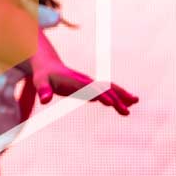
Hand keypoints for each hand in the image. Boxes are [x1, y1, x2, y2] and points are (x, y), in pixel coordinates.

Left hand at [19, 63, 138, 117]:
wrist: (48, 65)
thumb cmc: (43, 75)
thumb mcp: (40, 82)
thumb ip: (43, 90)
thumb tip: (44, 100)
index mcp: (75, 81)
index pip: (90, 88)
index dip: (99, 95)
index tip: (111, 103)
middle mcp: (86, 81)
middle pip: (104, 88)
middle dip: (117, 98)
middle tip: (128, 111)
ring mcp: (89, 84)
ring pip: (109, 89)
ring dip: (122, 96)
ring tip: (136, 101)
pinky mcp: (89, 88)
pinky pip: (106, 92)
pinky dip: (117, 97)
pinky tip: (124, 105)